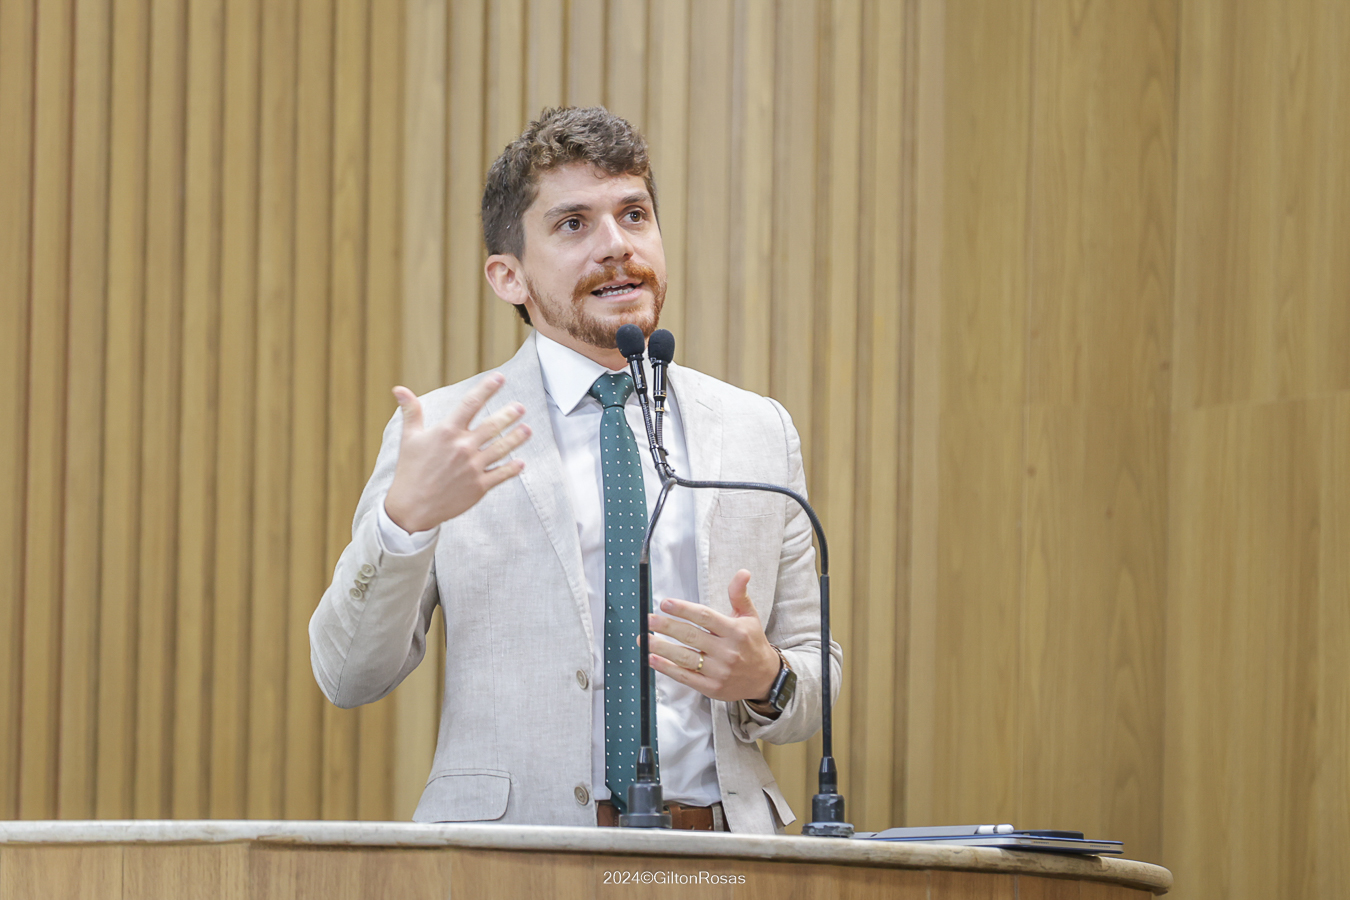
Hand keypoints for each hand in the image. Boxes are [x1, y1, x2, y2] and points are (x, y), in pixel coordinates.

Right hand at [383, 374, 530, 532]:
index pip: (471, 403)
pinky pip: (501, 474)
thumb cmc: (410, 471)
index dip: (487, 388)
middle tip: (520, 407)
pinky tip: (521, 462)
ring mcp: (473, 467)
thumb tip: (399, 389)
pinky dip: (513, 468)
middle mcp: (463, 447)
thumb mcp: (409, 438)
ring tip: (527, 429)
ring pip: (501, 448)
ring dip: (516, 438)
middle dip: (509, 414)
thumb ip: (411, 412)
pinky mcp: (479, 487)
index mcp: (447, 432)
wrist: (411, 507)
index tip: (499, 377)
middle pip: (492, 425)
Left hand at [647, 570, 780, 702]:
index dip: (684, 609)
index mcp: (735, 631)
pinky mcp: (712, 688)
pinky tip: (653, 659)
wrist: (766, 678)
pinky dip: (667, 668)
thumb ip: (739, 595)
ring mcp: (719, 671)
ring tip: (644, 638)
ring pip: (684, 657)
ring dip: (661, 647)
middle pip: (691, 636)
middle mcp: (727, 651)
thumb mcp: (750, 617)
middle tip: (649, 619)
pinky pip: (685, 677)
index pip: (705, 617)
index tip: (665, 603)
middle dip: (667, 626)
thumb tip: (742, 572)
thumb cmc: (753, 643)